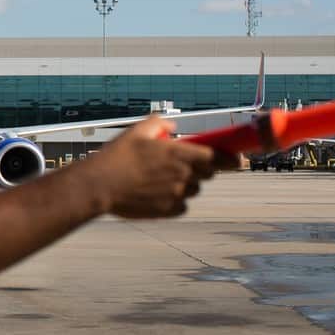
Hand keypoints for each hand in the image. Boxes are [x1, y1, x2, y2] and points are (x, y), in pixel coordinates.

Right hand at [87, 116, 232, 218]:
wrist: (99, 186)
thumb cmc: (116, 156)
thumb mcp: (136, 131)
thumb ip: (159, 124)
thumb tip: (172, 125)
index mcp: (179, 153)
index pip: (218, 157)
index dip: (231, 158)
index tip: (236, 158)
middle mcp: (183, 175)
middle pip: (208, 174)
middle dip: (201, 168)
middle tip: (182, 163)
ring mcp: (177, 195)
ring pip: (193, 189)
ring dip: (184, 183)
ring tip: (159, 179)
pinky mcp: (168, 211)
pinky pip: (181, 205)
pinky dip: (174, 199)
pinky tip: (155, 193)